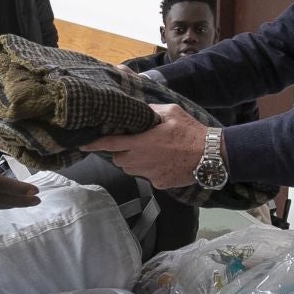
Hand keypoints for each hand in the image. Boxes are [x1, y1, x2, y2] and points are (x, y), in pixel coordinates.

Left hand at [86, 104, 210, 188]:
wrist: (210, 156)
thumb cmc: (190, 132)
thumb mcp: (171, 112)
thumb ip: (149, 111)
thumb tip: (137, 109)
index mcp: (141, 142)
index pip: (110, 143)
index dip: (95, 144)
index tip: (83, 144)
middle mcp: (141, 161)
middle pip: (118, 158)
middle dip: (122, 151)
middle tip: (135, 142)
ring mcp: (149, 175)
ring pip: (130, 169)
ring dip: (134, 161)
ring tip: (151, 151)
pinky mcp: (159, 184)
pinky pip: (146, 176)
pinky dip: (150, 169)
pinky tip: (164, 161)